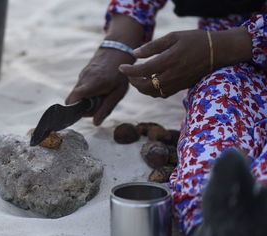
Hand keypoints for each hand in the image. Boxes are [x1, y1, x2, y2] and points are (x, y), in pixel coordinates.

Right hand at [65, 48, 131, 125]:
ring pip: (76, 93)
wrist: (117, 51)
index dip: (73, 109)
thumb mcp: (118, 93)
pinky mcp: (82, 73)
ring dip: (85, 99)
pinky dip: (87, 92)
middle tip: (96, 106)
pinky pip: (80, 87)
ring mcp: (82, 75)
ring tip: (100, 95)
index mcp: (92, 84)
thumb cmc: (120, 73)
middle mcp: (83, 79)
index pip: (73, 99)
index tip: (83, 114)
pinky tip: (99, 89)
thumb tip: (95, 123)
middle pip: (72, 99)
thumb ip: (106, 108)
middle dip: (81, 107)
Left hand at [119, 27, 252, 97]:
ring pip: (153, 93)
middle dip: (133, 81)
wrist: (218, 51)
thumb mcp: (173, 37)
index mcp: (169, 61)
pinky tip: (149, 83)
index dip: (129, 71)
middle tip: (128, 73)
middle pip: (145, 86)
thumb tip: (134, 54)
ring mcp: (177, 83)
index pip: (142, 70)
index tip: (121, 67)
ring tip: (136, 78)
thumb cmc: (195, 40)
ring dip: (141, 88)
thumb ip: (153, 46)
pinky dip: (152, 91)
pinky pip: (162, 94)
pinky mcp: (181, 87)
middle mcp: (172, 75)